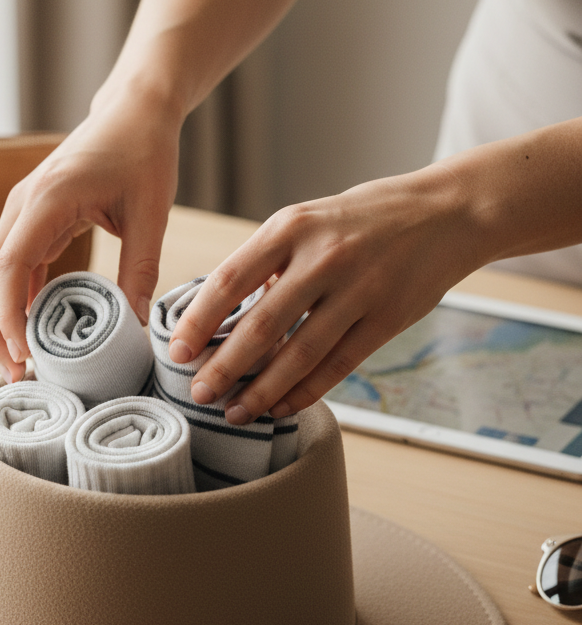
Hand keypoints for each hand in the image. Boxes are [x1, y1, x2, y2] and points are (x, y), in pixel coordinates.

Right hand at [0, 91, 180, 382]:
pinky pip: (12, 268)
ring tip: (19, 364)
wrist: (134, 112)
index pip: (9, 267)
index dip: (9, 316)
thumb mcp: (151, 213)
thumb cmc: (144, 153)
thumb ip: (140, 270)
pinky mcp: (32, 221)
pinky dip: (15, 302)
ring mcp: (22, 213)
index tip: (23, 356)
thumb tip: (136, 326)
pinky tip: (30, 334)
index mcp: (47, 199)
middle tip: (14, 375)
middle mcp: (22, 205)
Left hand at [167, 166, 486, 422]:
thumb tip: (219, 314)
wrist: (448, 212)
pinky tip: (279, 408)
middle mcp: (324, 257)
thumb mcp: (307, 220)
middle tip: (198, 393)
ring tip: (233, 412)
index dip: (198, 322)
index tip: (177, 352)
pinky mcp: (387, 319)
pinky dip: (304, 392)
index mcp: (291, 227)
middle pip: (261, 325)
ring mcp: (359, 290)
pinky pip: (336, 366)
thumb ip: (266, 262)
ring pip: (299, 354)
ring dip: (261, 390)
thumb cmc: (362, 220)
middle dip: (224, 367)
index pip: (229, 280)